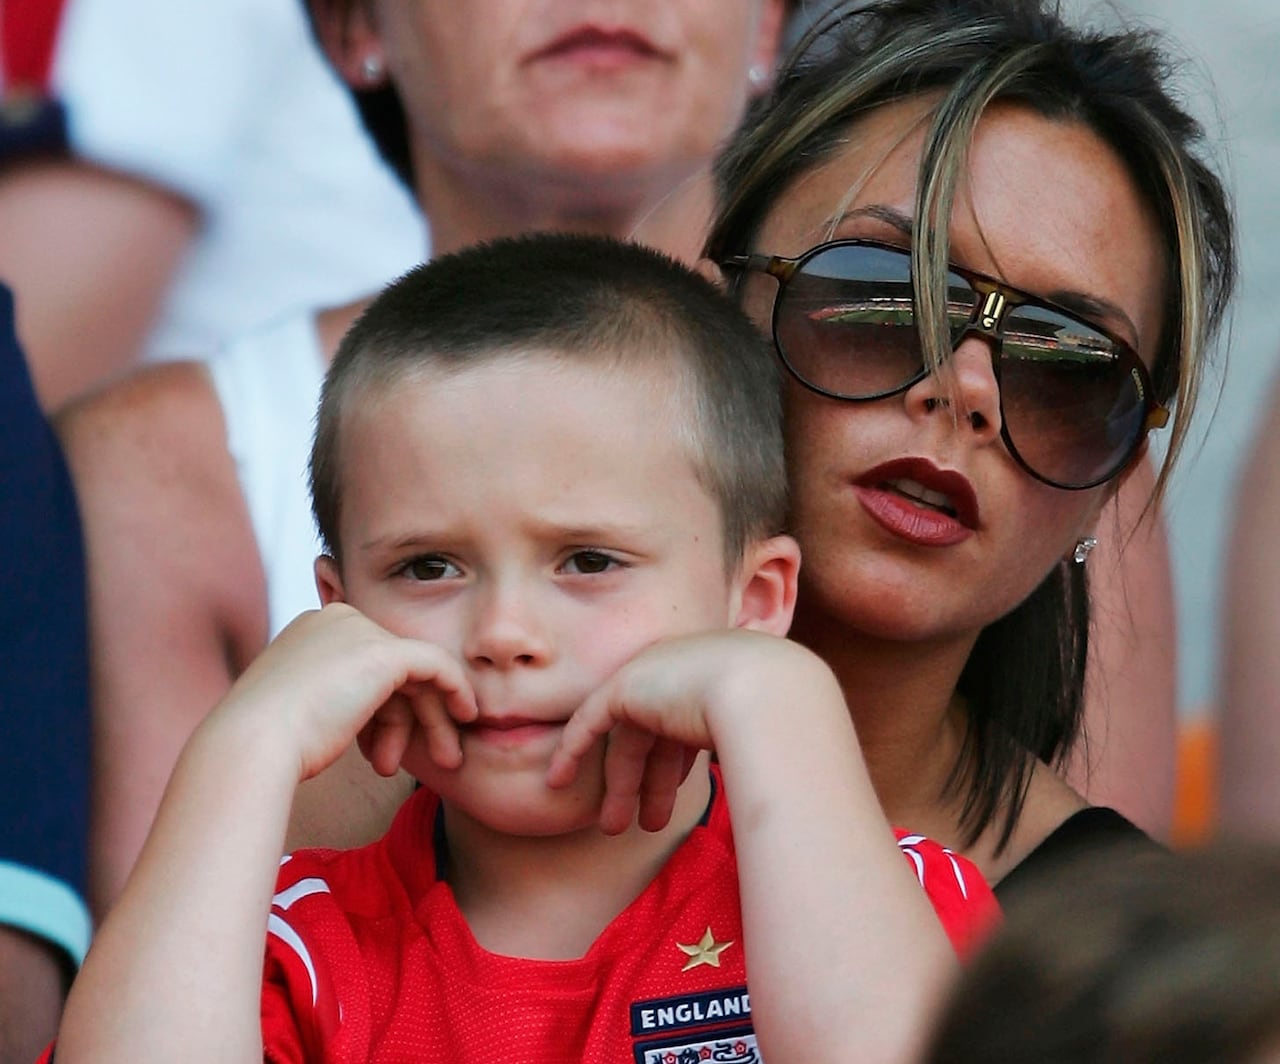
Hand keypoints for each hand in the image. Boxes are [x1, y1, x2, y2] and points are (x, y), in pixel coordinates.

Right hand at [216, 604, 477, 782]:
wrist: (252, 746)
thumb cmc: (269, 746)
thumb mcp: (306, 715)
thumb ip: (340, 702)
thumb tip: (370, 717)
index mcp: (311, 632)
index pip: (366, 668)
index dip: (384, 715)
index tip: (385, 756)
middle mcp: (335, 620)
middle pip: (393, 669)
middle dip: (414, 718)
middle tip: (437, 757)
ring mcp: (358, 631)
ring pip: (415, 674)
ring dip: (430, 721)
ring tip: (441, 763)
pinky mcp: (383, 651)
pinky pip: (435, 664)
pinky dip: (455, 689)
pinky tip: (466, 716)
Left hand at [547, 630, 812, 834]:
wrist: (766, 691)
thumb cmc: (781, 723)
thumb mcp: (766, 738)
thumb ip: (754, 752)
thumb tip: (772, 791)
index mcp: (717, 677)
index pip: (686, 728)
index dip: (677, 767)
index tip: (673, 799)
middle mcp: (683, 670)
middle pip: (655, 736)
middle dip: (648, 785)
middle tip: (644, 826)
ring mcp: (654, 673)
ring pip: (627, 738)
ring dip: (622, 786)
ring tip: (616, 829)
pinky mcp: (626, 685)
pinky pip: (590, 721)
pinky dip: (573, 751)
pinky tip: (558, 781)